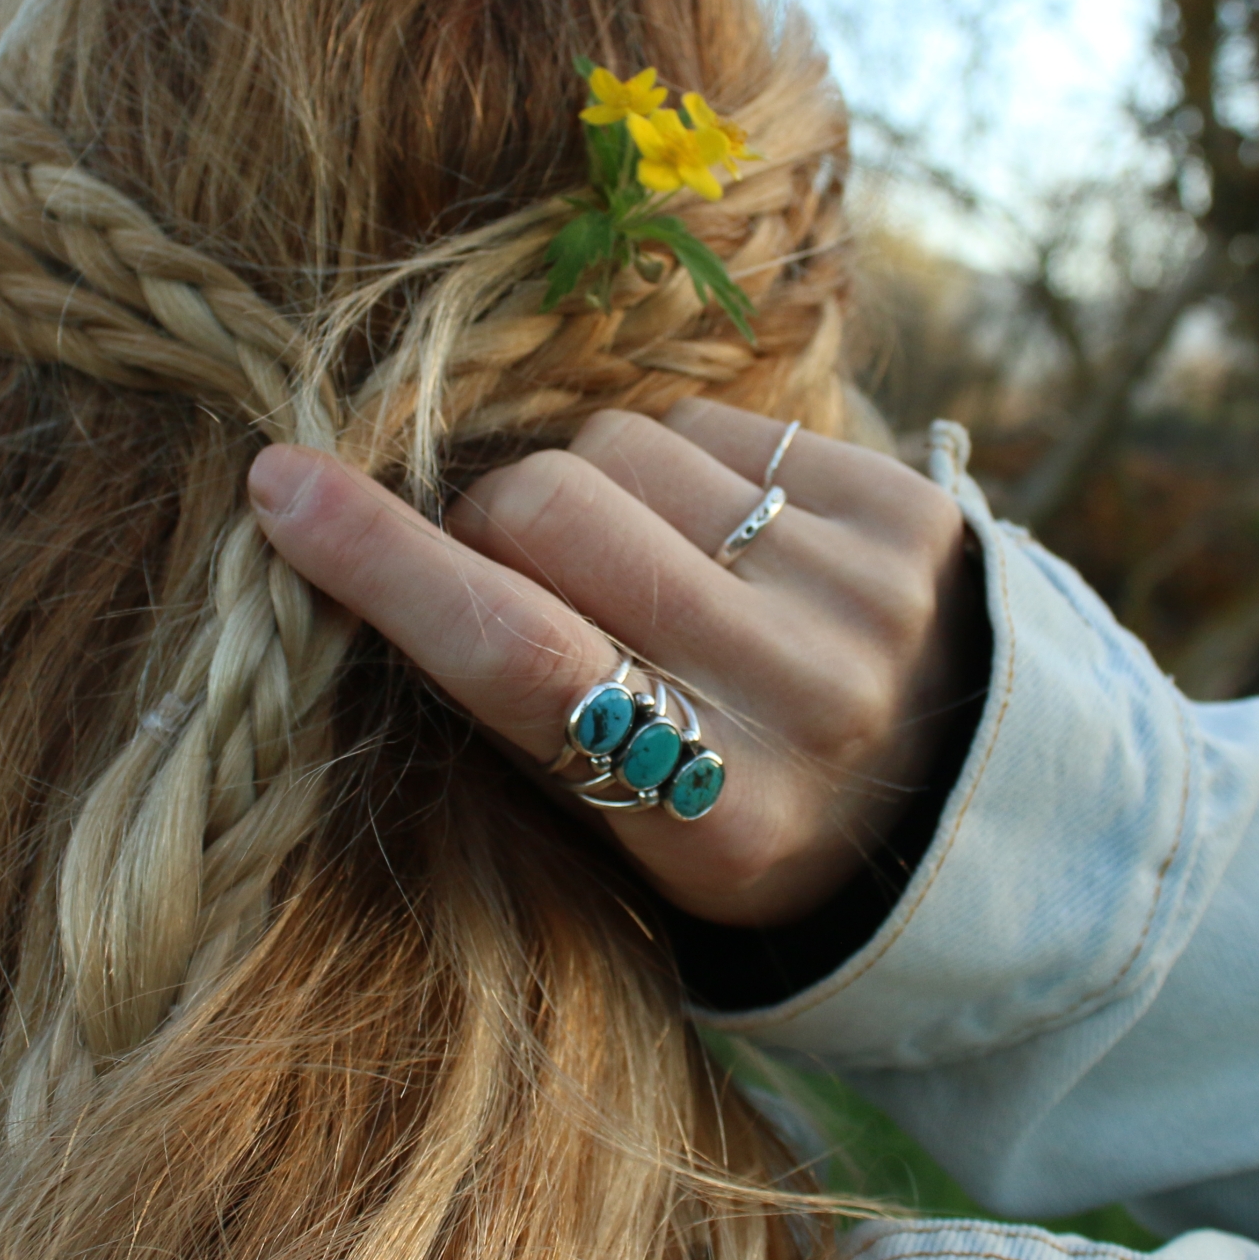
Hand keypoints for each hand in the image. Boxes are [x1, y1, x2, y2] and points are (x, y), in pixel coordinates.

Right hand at [246, 399, 976, 927]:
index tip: (279, 485)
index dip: (384, 565)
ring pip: (620, 445)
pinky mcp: (912, 510)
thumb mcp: (637, 839)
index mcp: (718, 824)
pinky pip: (710, 420)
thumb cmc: (753, 828)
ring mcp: (866, 596)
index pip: (516, 658)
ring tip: (639, 564)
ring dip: (585, 483)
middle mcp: (802, 701)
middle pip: (547, 512)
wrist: (978, 810)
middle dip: (486, 517)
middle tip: (509, 565)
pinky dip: (674, 462)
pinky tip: (713, 538)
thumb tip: (372, 545)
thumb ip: (525, 711)